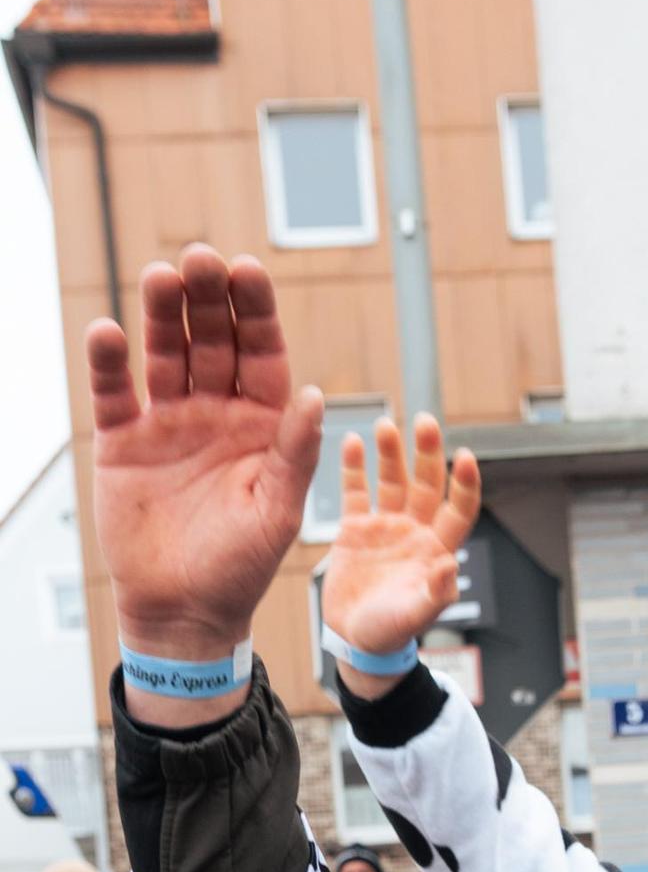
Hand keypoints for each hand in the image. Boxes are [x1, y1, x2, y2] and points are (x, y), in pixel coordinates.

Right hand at [89, 247, 321, 675]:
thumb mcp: (279, 513)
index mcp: (263, 423)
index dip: (256, 312)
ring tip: (161, 276)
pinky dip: (110, 362)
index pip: (262, 353)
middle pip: (212, 340)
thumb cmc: (243, 568)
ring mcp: (169, 421)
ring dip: (163, 314)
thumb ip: (295, 454)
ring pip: (165, 353)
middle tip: (201, 258)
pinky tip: (109, 332)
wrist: (185, 613)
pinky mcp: (123, 440)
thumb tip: (314, 396)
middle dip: (208, 298)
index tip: (249, 271)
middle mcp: (216, 411)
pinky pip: (114, 392)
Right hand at [322, 414, 480, 692]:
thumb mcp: (411, 617)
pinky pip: (356, 490)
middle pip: (427, 484)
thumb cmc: (388, 634)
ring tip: (386, 425)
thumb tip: (450, 565)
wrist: (352, 639)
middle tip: (425, 421)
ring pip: (393, 480)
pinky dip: (355, 466)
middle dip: (427, 453)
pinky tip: (354, 441)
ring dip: (391, 452)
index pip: (458, 510)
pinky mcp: (355, 527)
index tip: (465, 457)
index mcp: (435, 550)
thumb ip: (433, 594)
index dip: (464, 484)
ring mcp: (385, 526)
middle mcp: (414, 531)